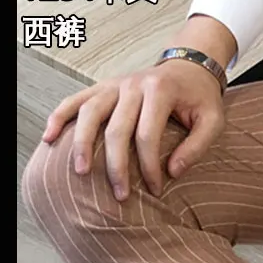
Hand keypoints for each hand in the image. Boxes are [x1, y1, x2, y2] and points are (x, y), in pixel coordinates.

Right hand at [41, 15, 236, 200]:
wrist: (189, 67)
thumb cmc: (201, 99)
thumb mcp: (213, 121)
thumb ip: (197, 146)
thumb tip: (173, 173)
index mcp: (159, 90)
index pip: (147, 135)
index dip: (149, 167)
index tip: (156, 190)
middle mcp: (132, 84)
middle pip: (116, 129)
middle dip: (116, 165)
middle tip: (120, 196)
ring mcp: (114, 84)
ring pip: (90, 113)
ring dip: (82, 143)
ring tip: (81, 172)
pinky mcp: (103, 87)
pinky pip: (76, 100)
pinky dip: (60, 116)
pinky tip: (49, 136)